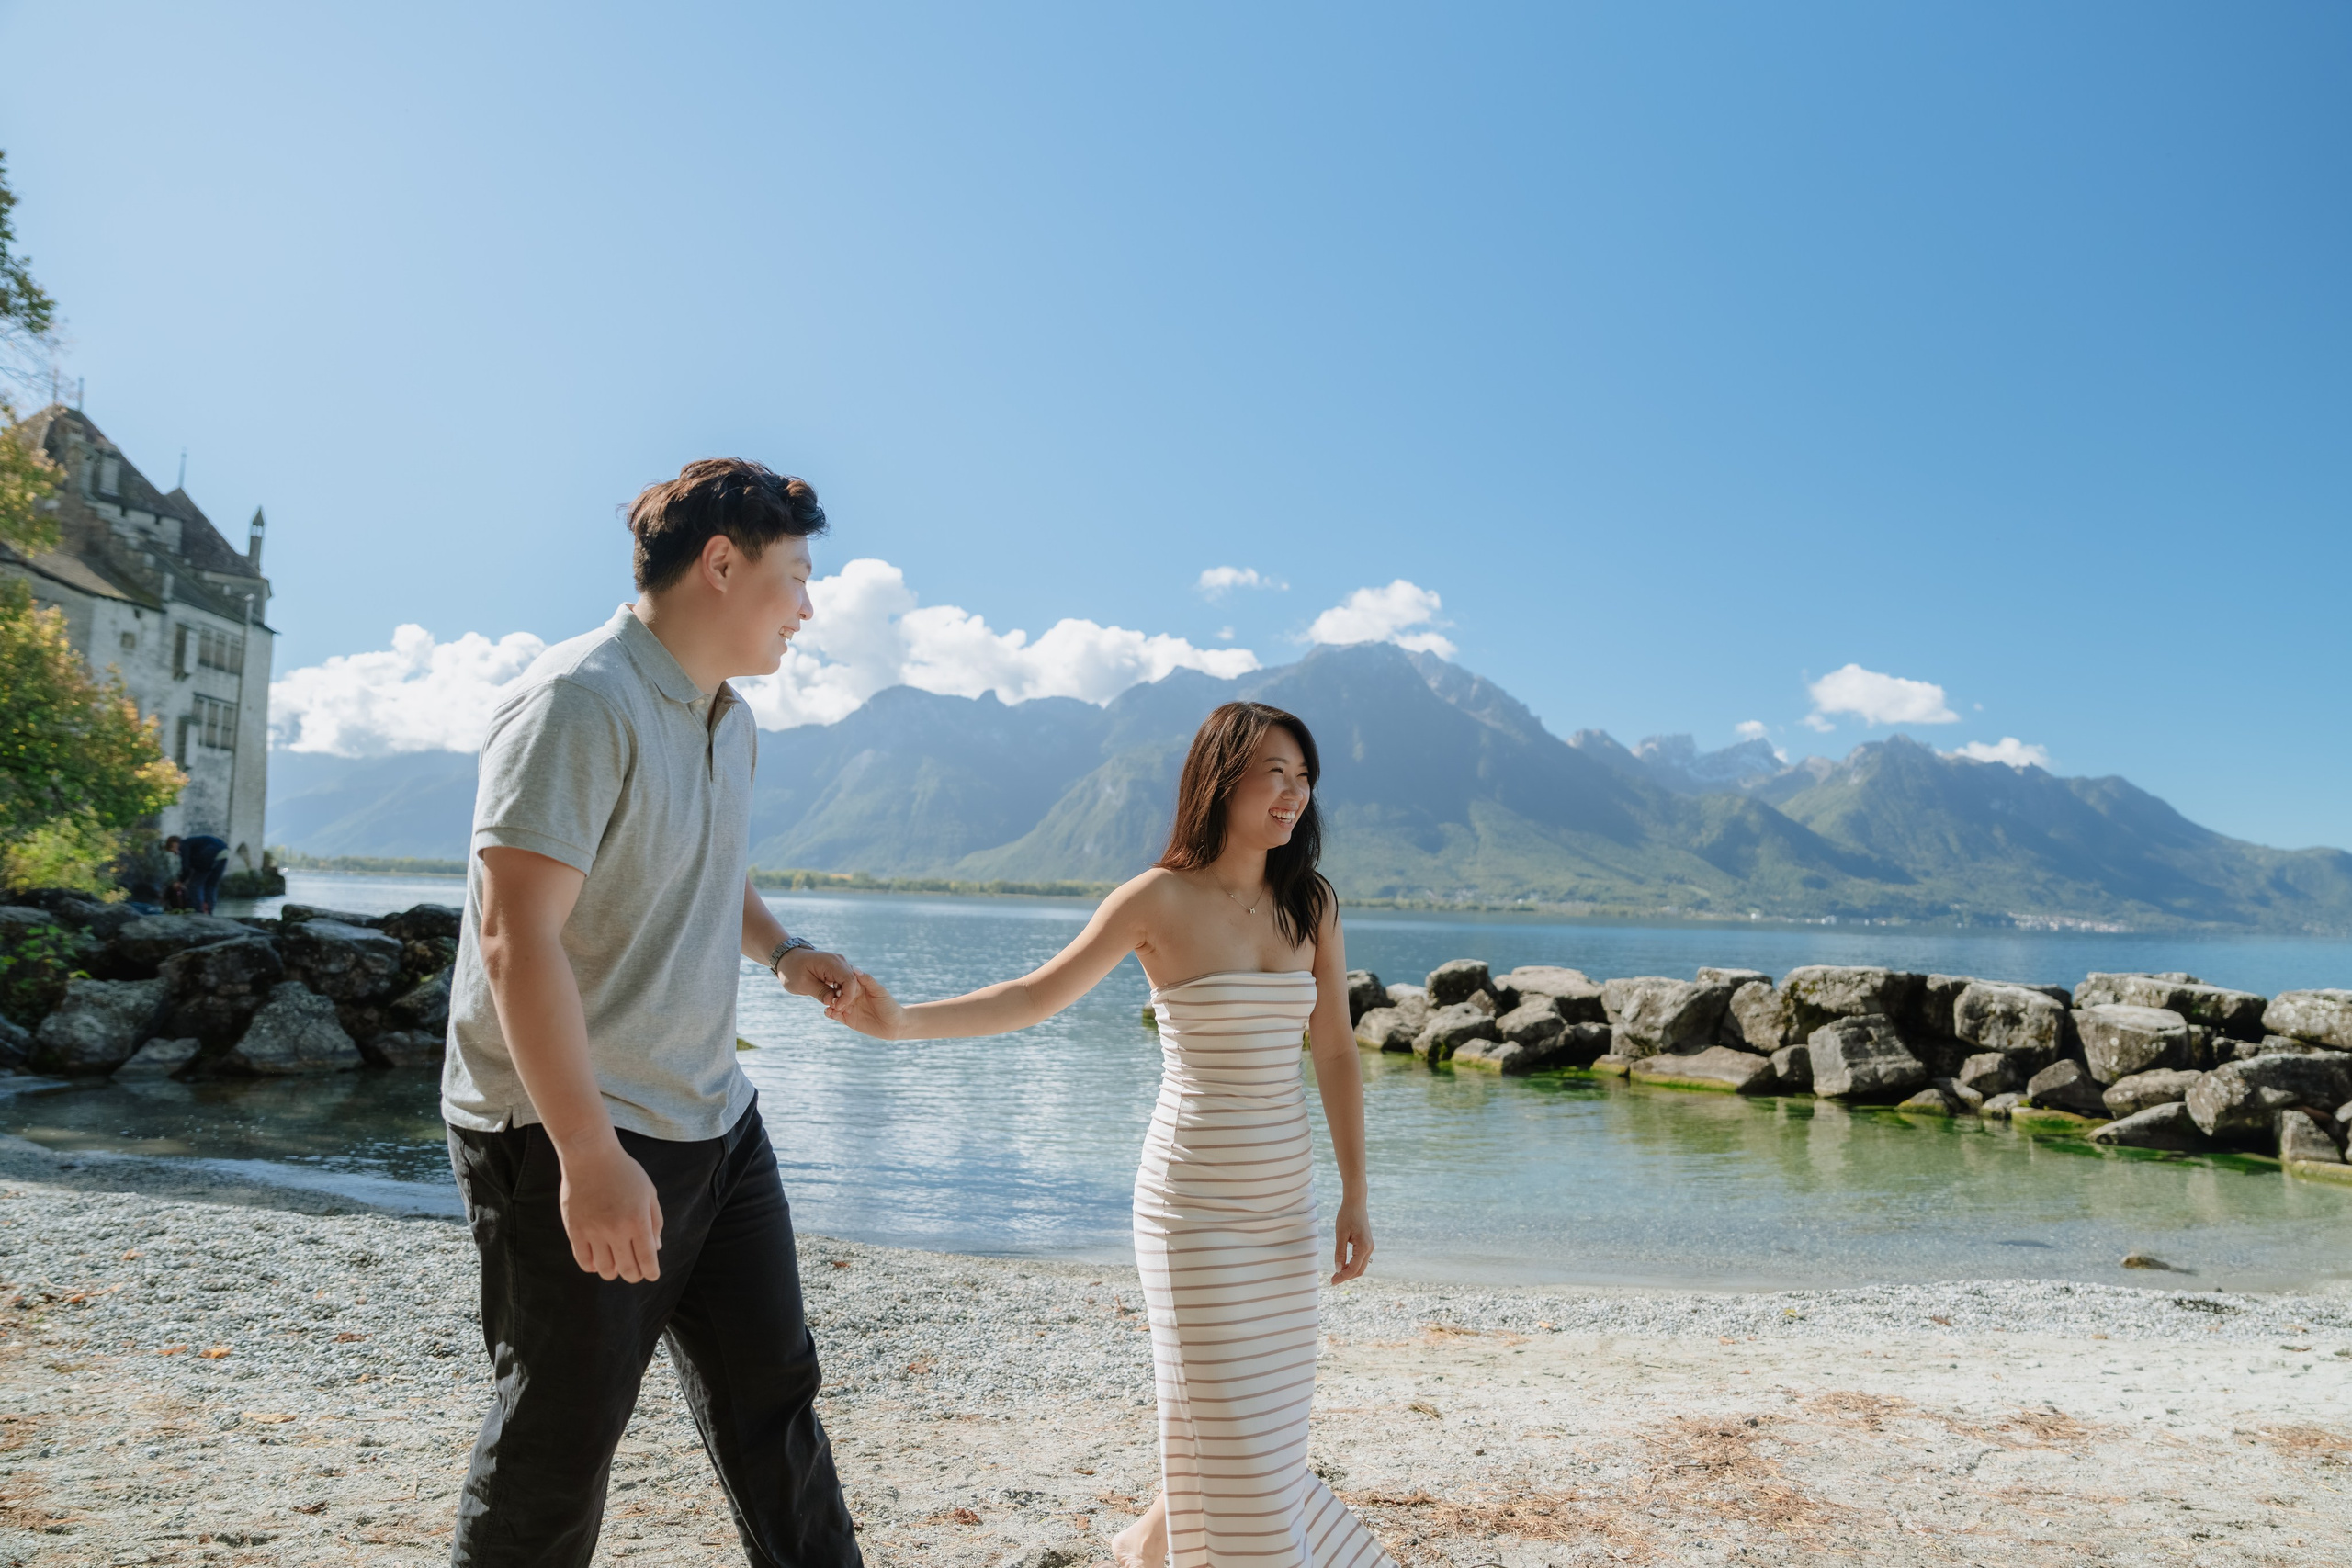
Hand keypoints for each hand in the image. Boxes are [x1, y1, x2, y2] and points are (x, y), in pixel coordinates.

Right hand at [556, 1138, 663, 1281]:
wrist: (591, 1156)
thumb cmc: (624, 1172)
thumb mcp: (648, 1193)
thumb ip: (655, 1222)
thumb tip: (656, 1249)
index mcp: (638, 1221)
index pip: (647, 1260)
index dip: (651, 1272)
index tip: (651, 1275)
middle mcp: (616, 1230)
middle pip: (627, 1270)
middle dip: (634, 1275)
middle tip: (635, 1272)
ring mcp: (593, 1232)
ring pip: (605, 1270)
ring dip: (613, 1272)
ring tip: (616, 1264)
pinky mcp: (575, 1230)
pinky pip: (583, 1261)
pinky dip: (593, 1266)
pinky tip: (598, 1261)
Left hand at [778, 947, 860, 1007]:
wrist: (788, 959)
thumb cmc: (792, 970)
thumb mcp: (802, 983)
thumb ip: (819, 992)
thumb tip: (832, 1002)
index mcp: (831, 962)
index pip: (850, 980)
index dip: (847, 996)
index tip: (836, 1007)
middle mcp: (839, 961)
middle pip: (853, 982)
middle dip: (846, 998)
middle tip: (832, 1008)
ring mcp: (839, 965)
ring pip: (850, 984)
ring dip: (843, 996)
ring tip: (830, 1004)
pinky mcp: (837, 970)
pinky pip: (844, 983)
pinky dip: (840, 992)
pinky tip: (831, 999)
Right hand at [825, 969, 906, 1038]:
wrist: (894, 1025)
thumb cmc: (889, 1005)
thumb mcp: (879, 991)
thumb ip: (867, 980)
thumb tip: (854, 969)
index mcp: (859, 987)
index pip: (845, 981)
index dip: (839, 980)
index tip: (833, 979)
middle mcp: (852, 996)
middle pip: (837, 992)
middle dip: (831, 992)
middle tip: (829, 994)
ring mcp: (849, 1008)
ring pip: (834, 1004)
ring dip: (829, 1003)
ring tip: (828, 1004)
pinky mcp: (848, 1019)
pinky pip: (836, 1015)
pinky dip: (830, 1014)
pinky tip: (828, 1012)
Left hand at [1331, 1193, 1372, 1284]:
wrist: (1356, 1203)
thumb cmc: (1347, 1216)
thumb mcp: (1340, 1234)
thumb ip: (1340, 1252)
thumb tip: (1338, 1269)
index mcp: (1364, 1247)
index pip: (1353, 1269)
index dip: (1343, 1277)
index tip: (1332, 1282)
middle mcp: (1369, 1249)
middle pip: (1359, 1271)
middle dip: (1346, 1277)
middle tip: (1332, 1280)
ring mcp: (1370, 1247)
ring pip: (1360, 1267)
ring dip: (1349, 1272)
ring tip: (1336, 1274)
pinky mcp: (1367, 1245)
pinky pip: (1360, 1260)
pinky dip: (1352, 1266)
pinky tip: (1342, 1266)